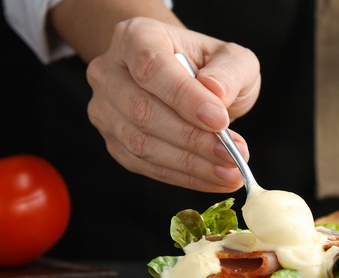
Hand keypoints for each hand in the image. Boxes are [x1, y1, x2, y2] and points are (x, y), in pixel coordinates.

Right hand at [86, 17, 260, 191]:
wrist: (187, 80)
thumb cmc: (208, 66)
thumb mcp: (232, 58)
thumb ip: (229, 71)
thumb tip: (216, 94)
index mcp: (135, 36)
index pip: (151, 67)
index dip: (184, 97)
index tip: (220, 121)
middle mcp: (109, 72)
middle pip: (142, 111)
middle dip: (191, 139)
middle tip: (232, 155)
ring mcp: (105, 110)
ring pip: (141, 144)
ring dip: (190, 164)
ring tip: (230, 171)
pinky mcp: (114, 143)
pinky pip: (145, 166)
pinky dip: (183, 177)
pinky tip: (213, 178)